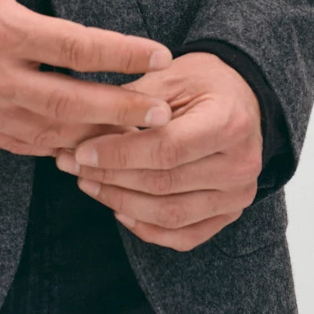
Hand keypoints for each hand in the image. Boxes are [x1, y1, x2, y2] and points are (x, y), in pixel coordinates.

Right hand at [0, 0, 173, 156]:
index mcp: (0, 26)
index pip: (77, 47)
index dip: (124, 53)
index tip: (161, 55)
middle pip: (72, 101)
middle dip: (124, 110)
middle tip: (163, 112)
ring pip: (50, 132)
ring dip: (97, 134)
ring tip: (138, 132)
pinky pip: (23, 144)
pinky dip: (59, 144)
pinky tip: (88, 138)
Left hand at [57, 52, 264, 250]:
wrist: (241, 98)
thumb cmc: (202, 82)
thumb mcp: (168, 77)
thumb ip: (133, 105)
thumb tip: (83, 131)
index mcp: (228, 123)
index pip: (166, 149)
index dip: (119, 154)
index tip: (81, 151)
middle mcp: (241, 165)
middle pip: (164, 184)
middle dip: (110, 177)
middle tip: (72, 165)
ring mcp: (238, 195)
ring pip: (169, 215)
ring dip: (120, 203)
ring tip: (87, 183)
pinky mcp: (229, 214)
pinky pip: (183, 236)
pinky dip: (146, 228)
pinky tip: (118, 209)